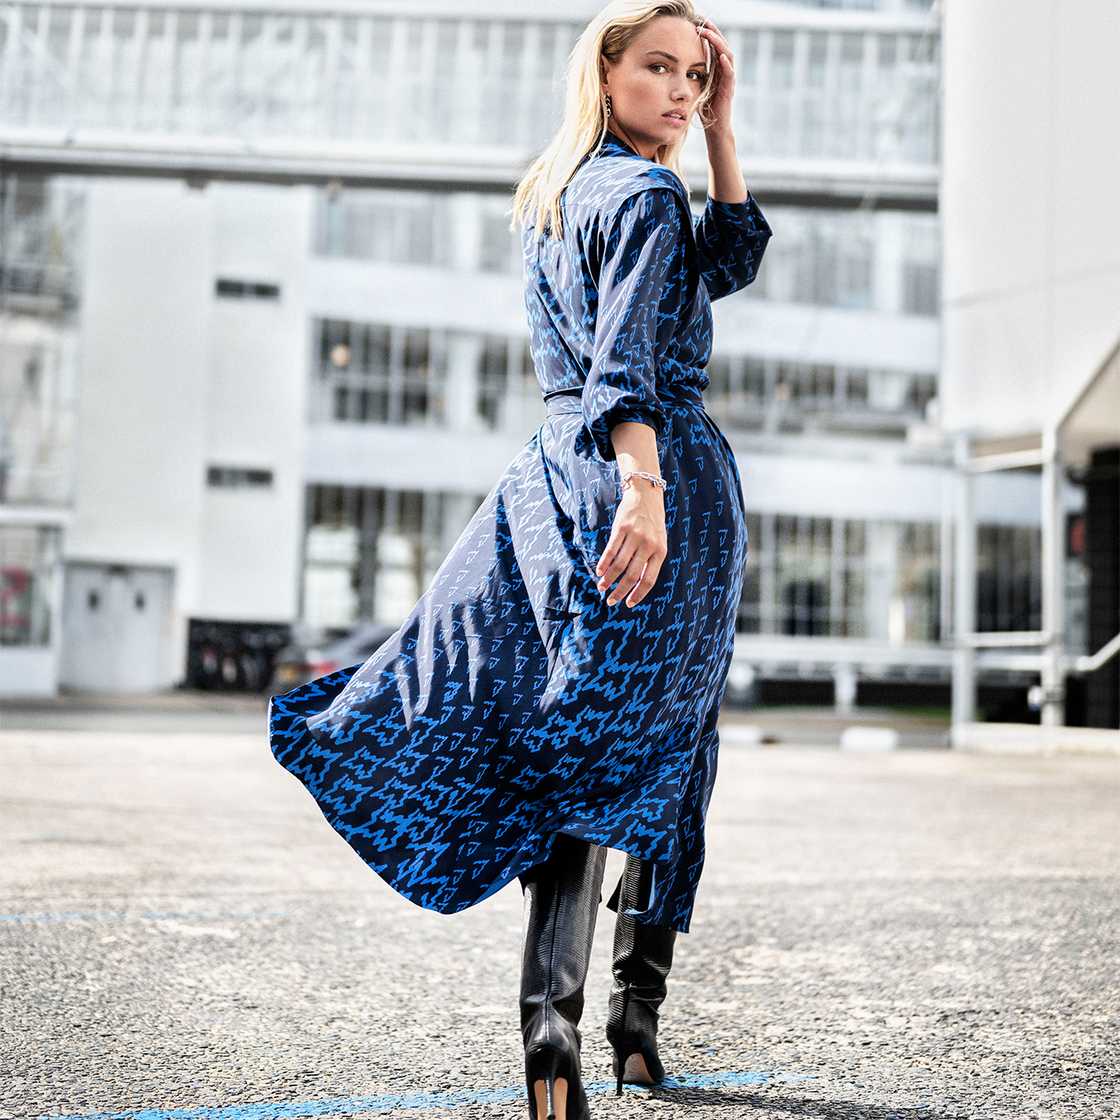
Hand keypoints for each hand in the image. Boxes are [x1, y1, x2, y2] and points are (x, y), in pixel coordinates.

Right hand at [595, 484, 666, 608]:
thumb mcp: (658, 542)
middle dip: (620, 591)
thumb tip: (636, 584)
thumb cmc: (652, 524)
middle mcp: (648, 545)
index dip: (638, 594)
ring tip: (601, 587)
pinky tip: (599, 572)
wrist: (646, 496)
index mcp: (660, 551)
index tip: (628, 604)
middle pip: (632, 575)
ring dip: (609, 579)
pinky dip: (604, 563)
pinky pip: (611, 550)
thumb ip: (650, 560)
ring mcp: (634, 536)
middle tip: (610, 601)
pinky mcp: (621, 528)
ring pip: (619, 564)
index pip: (648, 579)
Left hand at [696, 17, 735, 135]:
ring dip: (719, 44)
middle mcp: (725, 71)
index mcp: (718, 69)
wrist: (714, 127)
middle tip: (704, 22)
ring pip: (728, 56)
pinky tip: (720, 57)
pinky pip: (730, 74)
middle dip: (714, 33)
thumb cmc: (705, 108)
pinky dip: (726, 65)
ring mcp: (729, 80)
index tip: (699, 23)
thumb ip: (694, 73)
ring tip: (710, 34)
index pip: (715, 46)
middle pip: (722, 46)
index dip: (709, 33)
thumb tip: (681, 63)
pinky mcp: (729, 90)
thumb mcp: (697, 86)